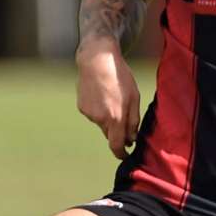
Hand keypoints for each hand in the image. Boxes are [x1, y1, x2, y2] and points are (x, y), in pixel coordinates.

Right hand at [76, 40, 140, 158]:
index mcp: (115, 118)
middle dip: (116, 131)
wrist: (97, 59)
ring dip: (107, 116)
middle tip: (122, 115)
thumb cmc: (119, 76)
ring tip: (111, 96)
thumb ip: (133, 121)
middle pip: (109, 134)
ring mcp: (89, 113)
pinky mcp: (81, 107)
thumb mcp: (134, 97)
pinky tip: (101, 93)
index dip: (120, 153)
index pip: (116, 145)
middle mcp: (100, 119)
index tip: (125, 155)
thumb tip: (131, 139)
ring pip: (101, 123)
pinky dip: (98, 108)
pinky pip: (93, 114)